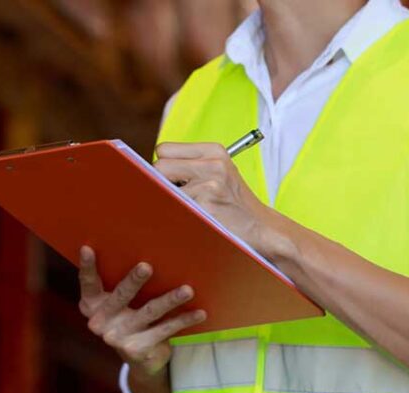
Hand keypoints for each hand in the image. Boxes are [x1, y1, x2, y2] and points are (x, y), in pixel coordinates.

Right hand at [77, 246, 205, 377]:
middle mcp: (101, 322)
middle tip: (146, 266)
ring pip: (149, 313)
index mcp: (92, 305)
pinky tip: (199, 313)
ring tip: (187, 290)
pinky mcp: (138, 349)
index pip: (88, 283)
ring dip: (170, 300)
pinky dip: (184, 320)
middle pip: (120, 297)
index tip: (88, 248)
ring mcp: (119, 337)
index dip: (87, 266)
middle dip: (134, 281)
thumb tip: (145, 252)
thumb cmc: (129, 318)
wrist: (140, 361)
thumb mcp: (118, 304)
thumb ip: (120, 285)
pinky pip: (165, 329)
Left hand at [155, 142, 271, 249]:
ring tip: (190, 208)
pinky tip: (194, 218)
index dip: (162, 166)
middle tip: (177, 196)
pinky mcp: (206, 204)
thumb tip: (145, 170)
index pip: (164, 149)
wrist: (262, 228)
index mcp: (214, 150)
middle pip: (159, 165)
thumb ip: (189, 165)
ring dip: (169, 200)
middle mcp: (213, 162)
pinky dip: (176, 214)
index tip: (170, 180)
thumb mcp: (218, 172)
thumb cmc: (233, 203)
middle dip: (160, 182)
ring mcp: (210, 183)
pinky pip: (174, 206)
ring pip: (163, 188)